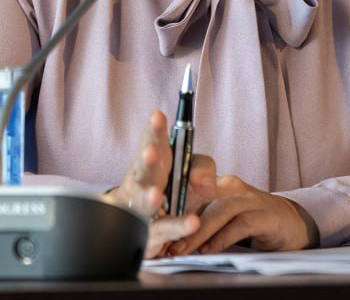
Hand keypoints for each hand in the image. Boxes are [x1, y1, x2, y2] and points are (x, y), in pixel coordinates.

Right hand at [102, 110, 216, 258]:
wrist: (145, 225)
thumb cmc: (168, 191)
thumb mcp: (191, 173)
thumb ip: (204, 168)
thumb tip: (207, 183)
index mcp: (155, 163)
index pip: (152, 142)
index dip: (154, 130)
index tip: (158, 116)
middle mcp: (143, 182)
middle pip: (141, 169)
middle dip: (145, 161)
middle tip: (150, 153)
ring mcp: (142, 208)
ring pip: (143, 203)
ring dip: (148, 198)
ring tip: (156, 195)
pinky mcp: (150, 233)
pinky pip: (163, 230)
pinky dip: (177, 226)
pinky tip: (191, 222)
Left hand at [166, 174, 318, 255]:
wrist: (287, 223)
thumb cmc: (247, 218)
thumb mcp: (220, 213)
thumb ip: (197, 216)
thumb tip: (165, 233)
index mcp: (217, 183)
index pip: (191, 178)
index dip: (173, 189)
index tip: (154, 207)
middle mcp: (232, 186)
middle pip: (202, 195)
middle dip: (180, 219)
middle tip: (165, 240)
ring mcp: (250, 199)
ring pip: (220, 210)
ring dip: (199, 231)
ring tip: (183, 249)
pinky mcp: (265, 215)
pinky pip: (240, 224)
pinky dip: (222, 238)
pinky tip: (210, 250)